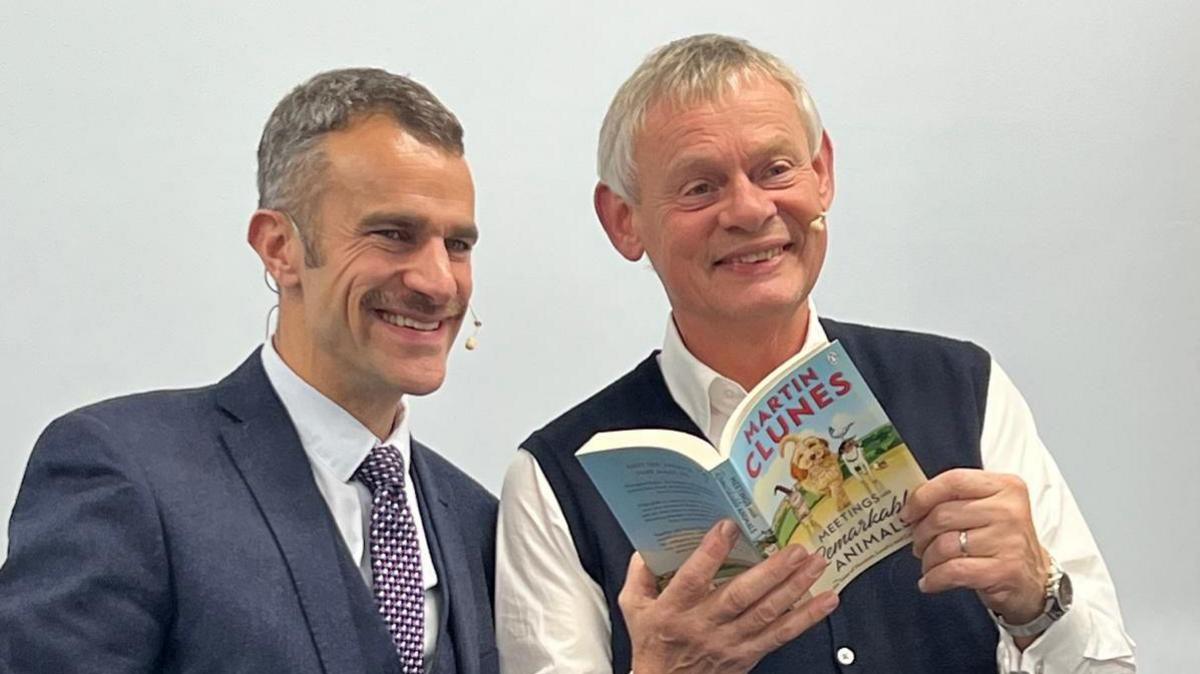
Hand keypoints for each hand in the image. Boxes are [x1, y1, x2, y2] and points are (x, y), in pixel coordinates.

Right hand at [619, 519, 838, 673]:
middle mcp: (704, 625)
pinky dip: (807, 618)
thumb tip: (649, 541)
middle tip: (796, 549)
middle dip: (771, 572)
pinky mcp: (748, 655)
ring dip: (796, 588)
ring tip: (816, 564)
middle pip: (741, 597)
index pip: (694, 577)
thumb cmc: (651, 642)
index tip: (729, 526)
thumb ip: (640, 573)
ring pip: (767, 614)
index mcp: (674, 610)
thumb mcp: (633, 606)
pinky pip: (781, 635)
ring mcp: (729, 642)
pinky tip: (827, 600)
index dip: (711, 552)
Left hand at [900, 469, 1048, 628]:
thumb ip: (955, 500)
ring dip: (928, 558)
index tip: (907, 513)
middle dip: (921, 533)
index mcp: (1004, 486)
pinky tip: (930, 581)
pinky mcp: (1004, 570)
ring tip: (929, 563)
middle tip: (918, 544)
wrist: (1034, 580)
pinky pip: (953, 571)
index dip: (922, 497)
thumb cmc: (1001, 541)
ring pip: (945, 545)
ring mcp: (1009, 540)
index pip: (953, 481)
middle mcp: (1009, 510)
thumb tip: (911, 506)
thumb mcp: (987, 509)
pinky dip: (934, 578)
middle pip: (943, 515)